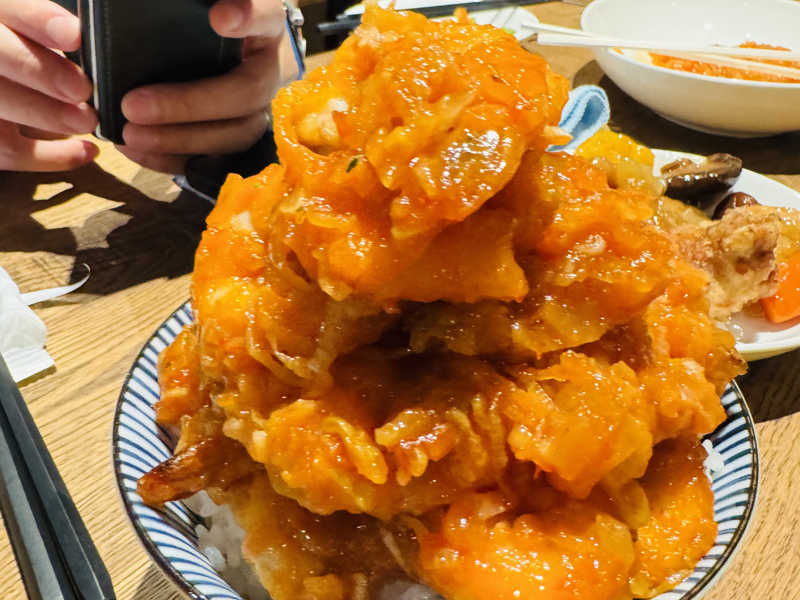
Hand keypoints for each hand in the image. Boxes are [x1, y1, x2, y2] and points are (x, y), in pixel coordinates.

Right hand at [0, 0, 97, 171]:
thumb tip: (88, 41)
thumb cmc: (30, 61)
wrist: (10, 83)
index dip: (38, 19)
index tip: (74, 35)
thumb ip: (48, 33)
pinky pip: (9, 150)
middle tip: (83, 88)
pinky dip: (52, 156)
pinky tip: (87, 152)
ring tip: (88, 121)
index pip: (8, 9)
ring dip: (49, 116)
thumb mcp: (34, 39)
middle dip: (42, 73)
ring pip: (2, 104)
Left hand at [117, 0, 286, 173]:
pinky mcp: (240, 140)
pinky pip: (216, 159)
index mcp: (265, 26)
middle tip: (134, 105)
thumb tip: (176, 13)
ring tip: (130, 133)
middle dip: (190, 104)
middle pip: (247, 93)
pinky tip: (135, 149)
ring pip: (235, 134)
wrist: (224, 56)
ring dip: (180, 139)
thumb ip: (192, 9)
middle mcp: (269, 69)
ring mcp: (261, 110)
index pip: (267, 15)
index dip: (248, 17)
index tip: (219, 19)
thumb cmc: (203, 24)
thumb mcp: (199, 13)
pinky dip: (173, 159)